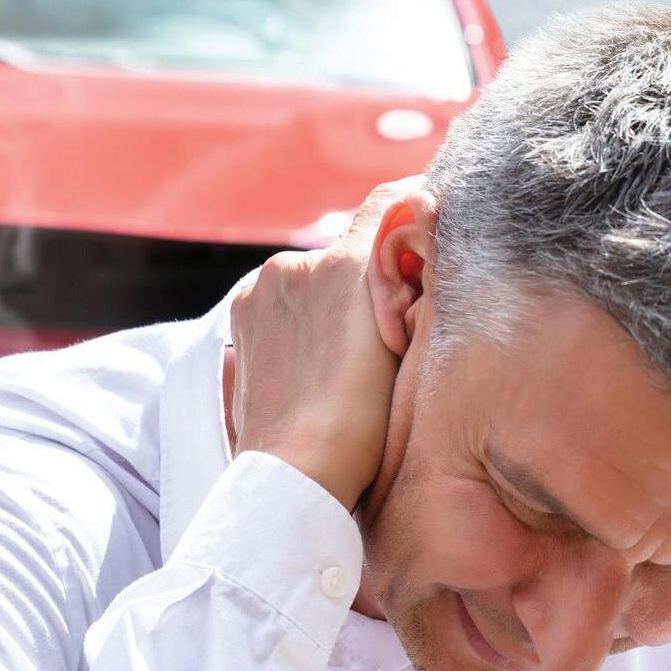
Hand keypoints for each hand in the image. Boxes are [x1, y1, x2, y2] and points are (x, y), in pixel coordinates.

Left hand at [229, 179, 420, 509]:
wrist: (298, 470)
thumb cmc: (367, 422)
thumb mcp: (408, 346)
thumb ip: (414, 288)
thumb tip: (418, 251)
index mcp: (342, 265)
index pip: (387, 202)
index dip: (414, 201)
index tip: (429, 211)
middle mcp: (295, 264)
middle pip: (348, 250)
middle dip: (371, 273)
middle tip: (389, 318)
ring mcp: (260, 291)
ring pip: (313, 277)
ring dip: (332, 297)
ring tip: (344, 350)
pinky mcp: (241, 317)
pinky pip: (282, 299)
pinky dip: (301, 316)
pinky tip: (312, 356)